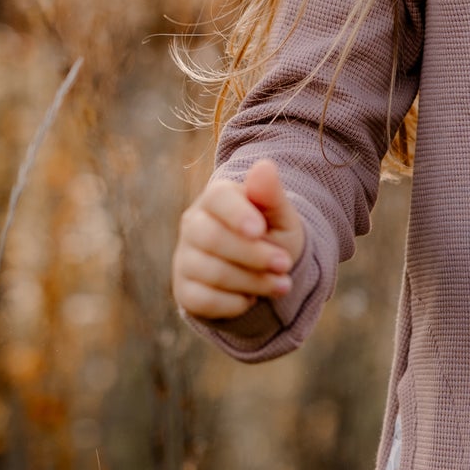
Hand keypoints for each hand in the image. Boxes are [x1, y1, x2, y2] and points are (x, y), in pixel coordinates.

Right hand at [172, 158, 305, 320]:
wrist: (263, 272)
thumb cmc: (271, 235)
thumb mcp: (280, 216)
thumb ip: (271, 194)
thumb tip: (264, 166)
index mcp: (217, 198)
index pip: (217, 198)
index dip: (237, 214)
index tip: (260, 231)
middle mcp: (193, 224)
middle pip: (212, 239)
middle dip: (254, 255)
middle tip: (285, 264)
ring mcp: (184, 258)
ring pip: (212, 273)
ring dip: (253, 282)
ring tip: (282, 284)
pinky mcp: (184, 291)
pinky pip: (205, 301)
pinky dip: (236, 303)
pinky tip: (251, 297)